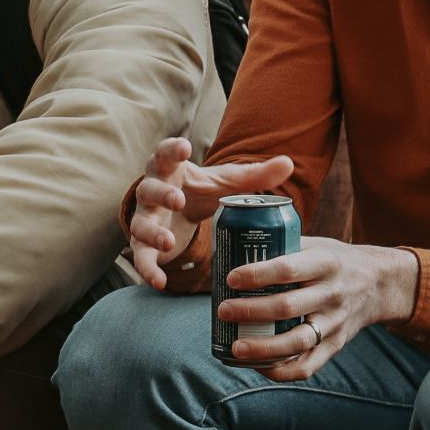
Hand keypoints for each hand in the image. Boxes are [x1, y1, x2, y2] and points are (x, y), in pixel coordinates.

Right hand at [127, 138, 297, 288]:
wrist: (181, 213)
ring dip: (152, 232)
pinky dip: (147, 269)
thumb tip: (288, 163)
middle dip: (161, 194)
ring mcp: (146, 219)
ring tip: (167, 242)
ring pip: (140, 224)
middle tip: (178, 200)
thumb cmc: (201, 190)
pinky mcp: (144, 245)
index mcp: (170, 170)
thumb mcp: (226, 182)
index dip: (171, 150)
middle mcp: (151, 192)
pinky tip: (159, 282)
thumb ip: (255, 175)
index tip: (184, 147)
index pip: (165, 154)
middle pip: (148, 189)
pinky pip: (140, 257)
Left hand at [215, 236, 419, 381]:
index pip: (288, 269)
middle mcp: (333, 294)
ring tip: (235, 347)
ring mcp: (335, 322)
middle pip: (288, 307)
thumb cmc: (334, 260)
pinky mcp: (336, 344)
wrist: (379, 283)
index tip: (231, 278)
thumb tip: (229, 248)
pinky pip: (309, 365)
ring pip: (298, 341)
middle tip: (223, 311)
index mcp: (326, 263)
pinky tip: (256, 365)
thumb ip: (281, 247)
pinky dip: (281, 370)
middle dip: (251, 311)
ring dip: (263, 348)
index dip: (257, 275)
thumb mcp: (315, 244)